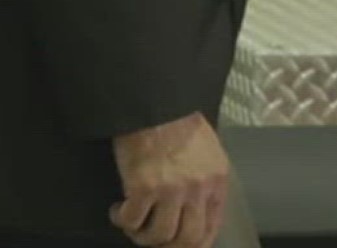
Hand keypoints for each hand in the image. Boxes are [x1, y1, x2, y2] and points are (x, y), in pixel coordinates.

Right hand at [109, 112, 230, 247]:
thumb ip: (205, 182)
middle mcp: (198, 189)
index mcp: (217, 181)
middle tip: (152, 238)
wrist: (155, 102)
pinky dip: (122, 220)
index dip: (193, 244)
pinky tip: (119, 209)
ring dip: (142, 236)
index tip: (178, 246)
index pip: (211, 228)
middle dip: (167, 246)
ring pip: (158, 236)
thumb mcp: (207, 152)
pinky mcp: (144, 187)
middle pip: (186, 240)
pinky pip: (131, 221)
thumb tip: (194, 212)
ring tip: (133, 224)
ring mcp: (172, 190)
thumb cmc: (179, 123)